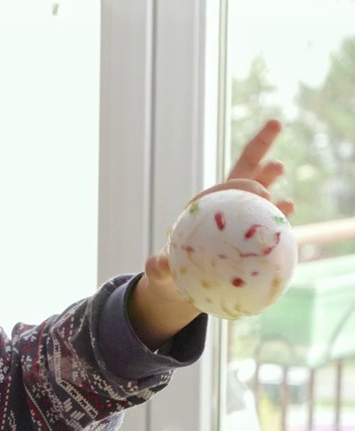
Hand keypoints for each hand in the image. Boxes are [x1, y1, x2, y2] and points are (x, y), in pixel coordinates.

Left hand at [131, 119, 292, 346]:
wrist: (183, 285)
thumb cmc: (172, 273)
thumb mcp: (161, 271)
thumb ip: (158, 267)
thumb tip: (159, 265)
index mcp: (202, 208)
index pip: (221, 188)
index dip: (240, 186)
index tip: (261, 194)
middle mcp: (222, 205)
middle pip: (243, 171)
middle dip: (260, 147)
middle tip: (275, 126)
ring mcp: (239, 215)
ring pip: (258, 189)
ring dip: (269, 175)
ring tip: (280, 165)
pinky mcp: (251, 230)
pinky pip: (269, 218)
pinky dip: (280, 212)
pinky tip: (290, 206)